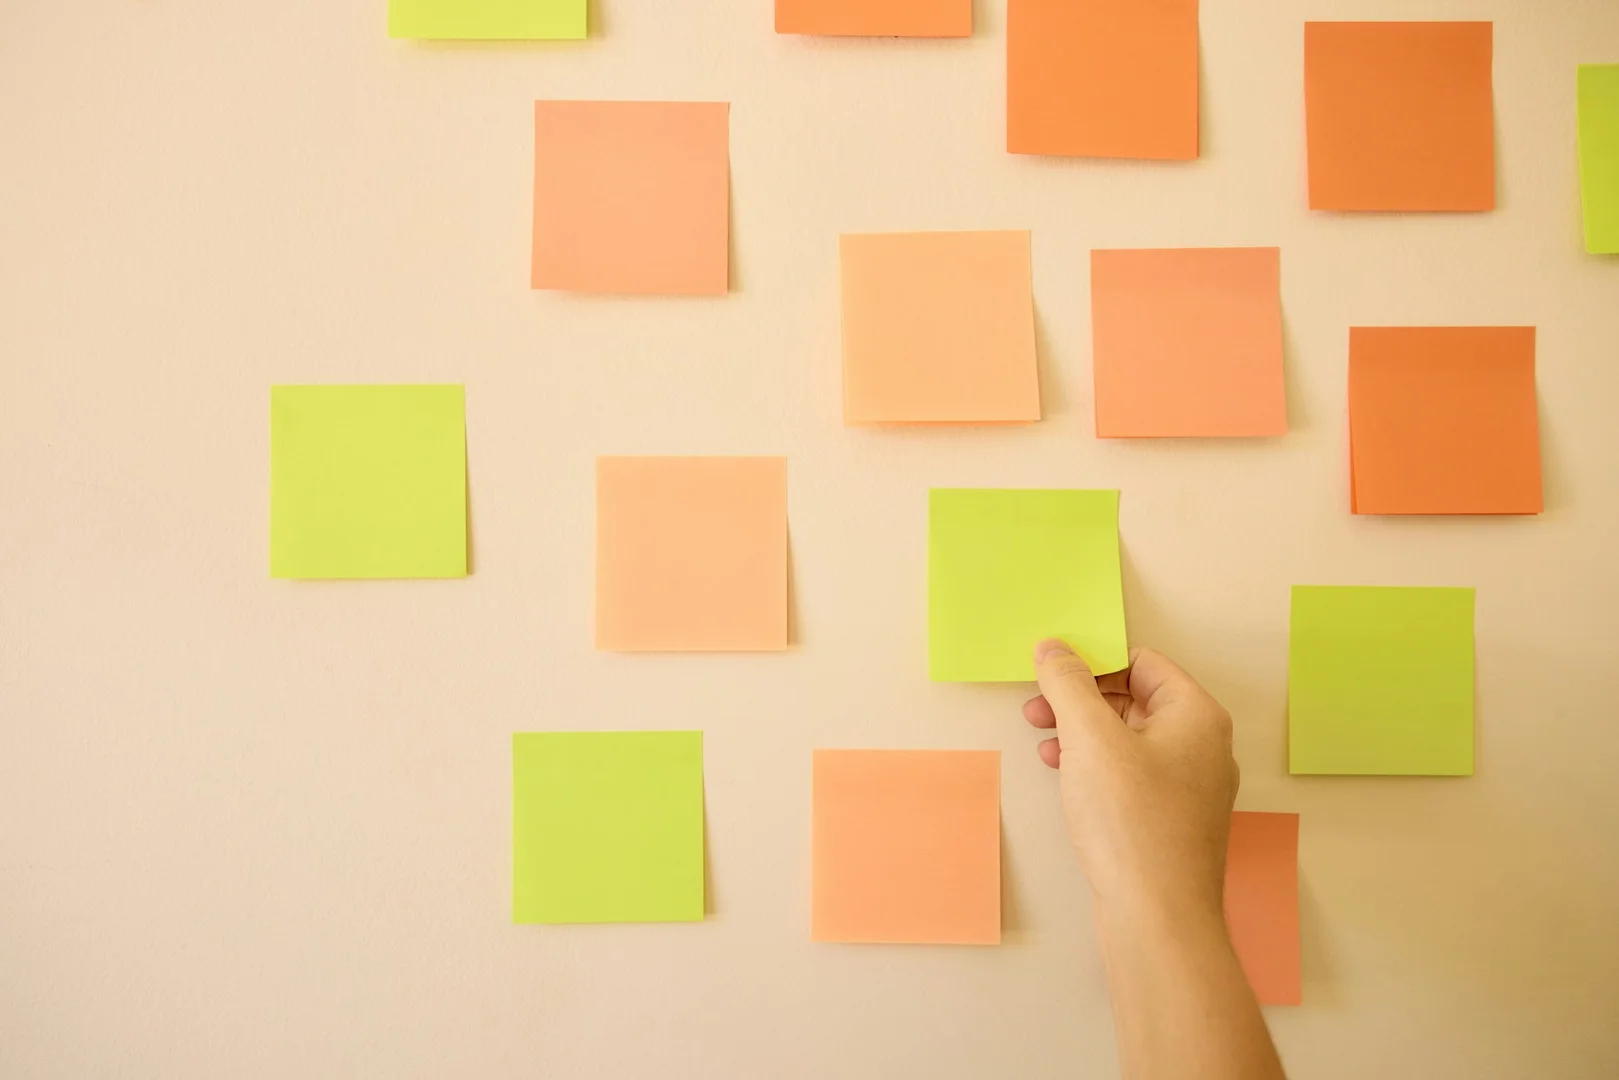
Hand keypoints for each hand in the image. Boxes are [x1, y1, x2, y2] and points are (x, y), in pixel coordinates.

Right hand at [1022, 640, 1238, 923]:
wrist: (1157, 916)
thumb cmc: (1132, 824)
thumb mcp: (1090, 738)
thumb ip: (1068, 684)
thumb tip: (1054, 648)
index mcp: (1197, 715)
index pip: (1142, 661)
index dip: (1094, 660)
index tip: (1052, 670)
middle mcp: (1203, 746)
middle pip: (1136, 697)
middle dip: (1082, 697)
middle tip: (1037, 705)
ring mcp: (1190, 786)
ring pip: (1130, 738)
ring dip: (1083, 731)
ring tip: (1043, 737)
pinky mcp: (1171, 820)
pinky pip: (1131, 773)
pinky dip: (1095, 765)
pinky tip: (1064, 774)